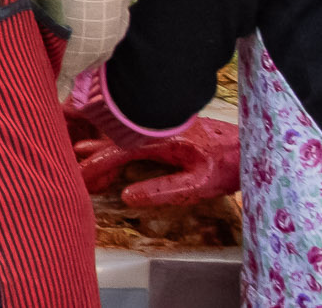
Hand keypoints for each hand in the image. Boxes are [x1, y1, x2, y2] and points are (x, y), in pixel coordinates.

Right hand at [74, 119, 241, 206]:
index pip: (119, 151)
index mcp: (161, 139)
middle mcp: (155, 128)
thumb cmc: (227, 166)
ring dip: (99, 142)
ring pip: (121, 131)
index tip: (80, 177)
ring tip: (77, 151)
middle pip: (113, 138)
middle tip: (71, 168)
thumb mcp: (199, 185)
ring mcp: (158, 125)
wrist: (250, 146)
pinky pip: (130, 131)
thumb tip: (127, 196)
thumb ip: (163, 190)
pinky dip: (112, 138)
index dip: (97, 164)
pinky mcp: (163, 128)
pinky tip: (103, 143)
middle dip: (90, 153)